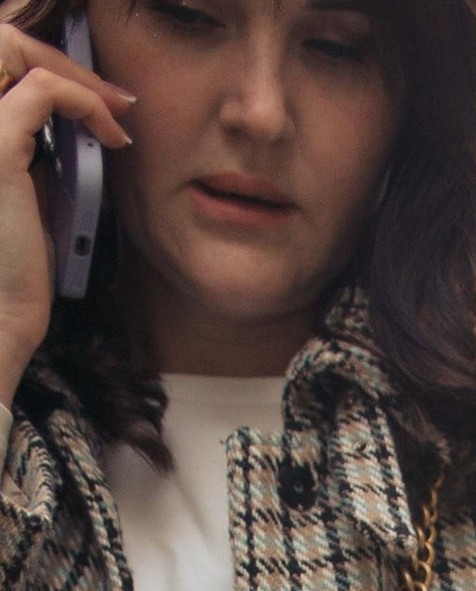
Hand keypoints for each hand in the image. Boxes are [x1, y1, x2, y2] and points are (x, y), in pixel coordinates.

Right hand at [0, 24, 129, 404]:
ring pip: (21, 53)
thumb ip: (44, 156)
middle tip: (118, 100)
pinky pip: (43, 90)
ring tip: (117, 112)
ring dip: (78, 76)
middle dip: (68, 63)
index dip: (55, 70)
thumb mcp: (36, 196)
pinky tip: (110, 133)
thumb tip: (78, 129)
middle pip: (8, 47)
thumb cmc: (21, 268)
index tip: (106, 104)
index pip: (7, 67)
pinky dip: (83, 100)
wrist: (4, 312)